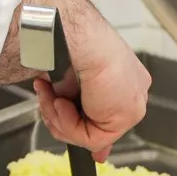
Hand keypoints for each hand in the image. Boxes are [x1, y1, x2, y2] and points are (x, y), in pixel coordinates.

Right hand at [0, 0, 151, 161]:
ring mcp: (131, 104)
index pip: (105, 110)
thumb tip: (69, 132)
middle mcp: (129, 90)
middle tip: (45, 100)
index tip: (62, 120)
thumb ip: (69, 104)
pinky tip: (60, 103)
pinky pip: (91, 139)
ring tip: (49, 97)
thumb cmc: (65, 42)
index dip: (80, 122)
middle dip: (61, 119)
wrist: (75, 37)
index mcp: (119, 74)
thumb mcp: (64, 76)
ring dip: (58, 118)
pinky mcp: (125, 117)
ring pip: (88, 133)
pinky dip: (67, 124)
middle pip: (95, 124)